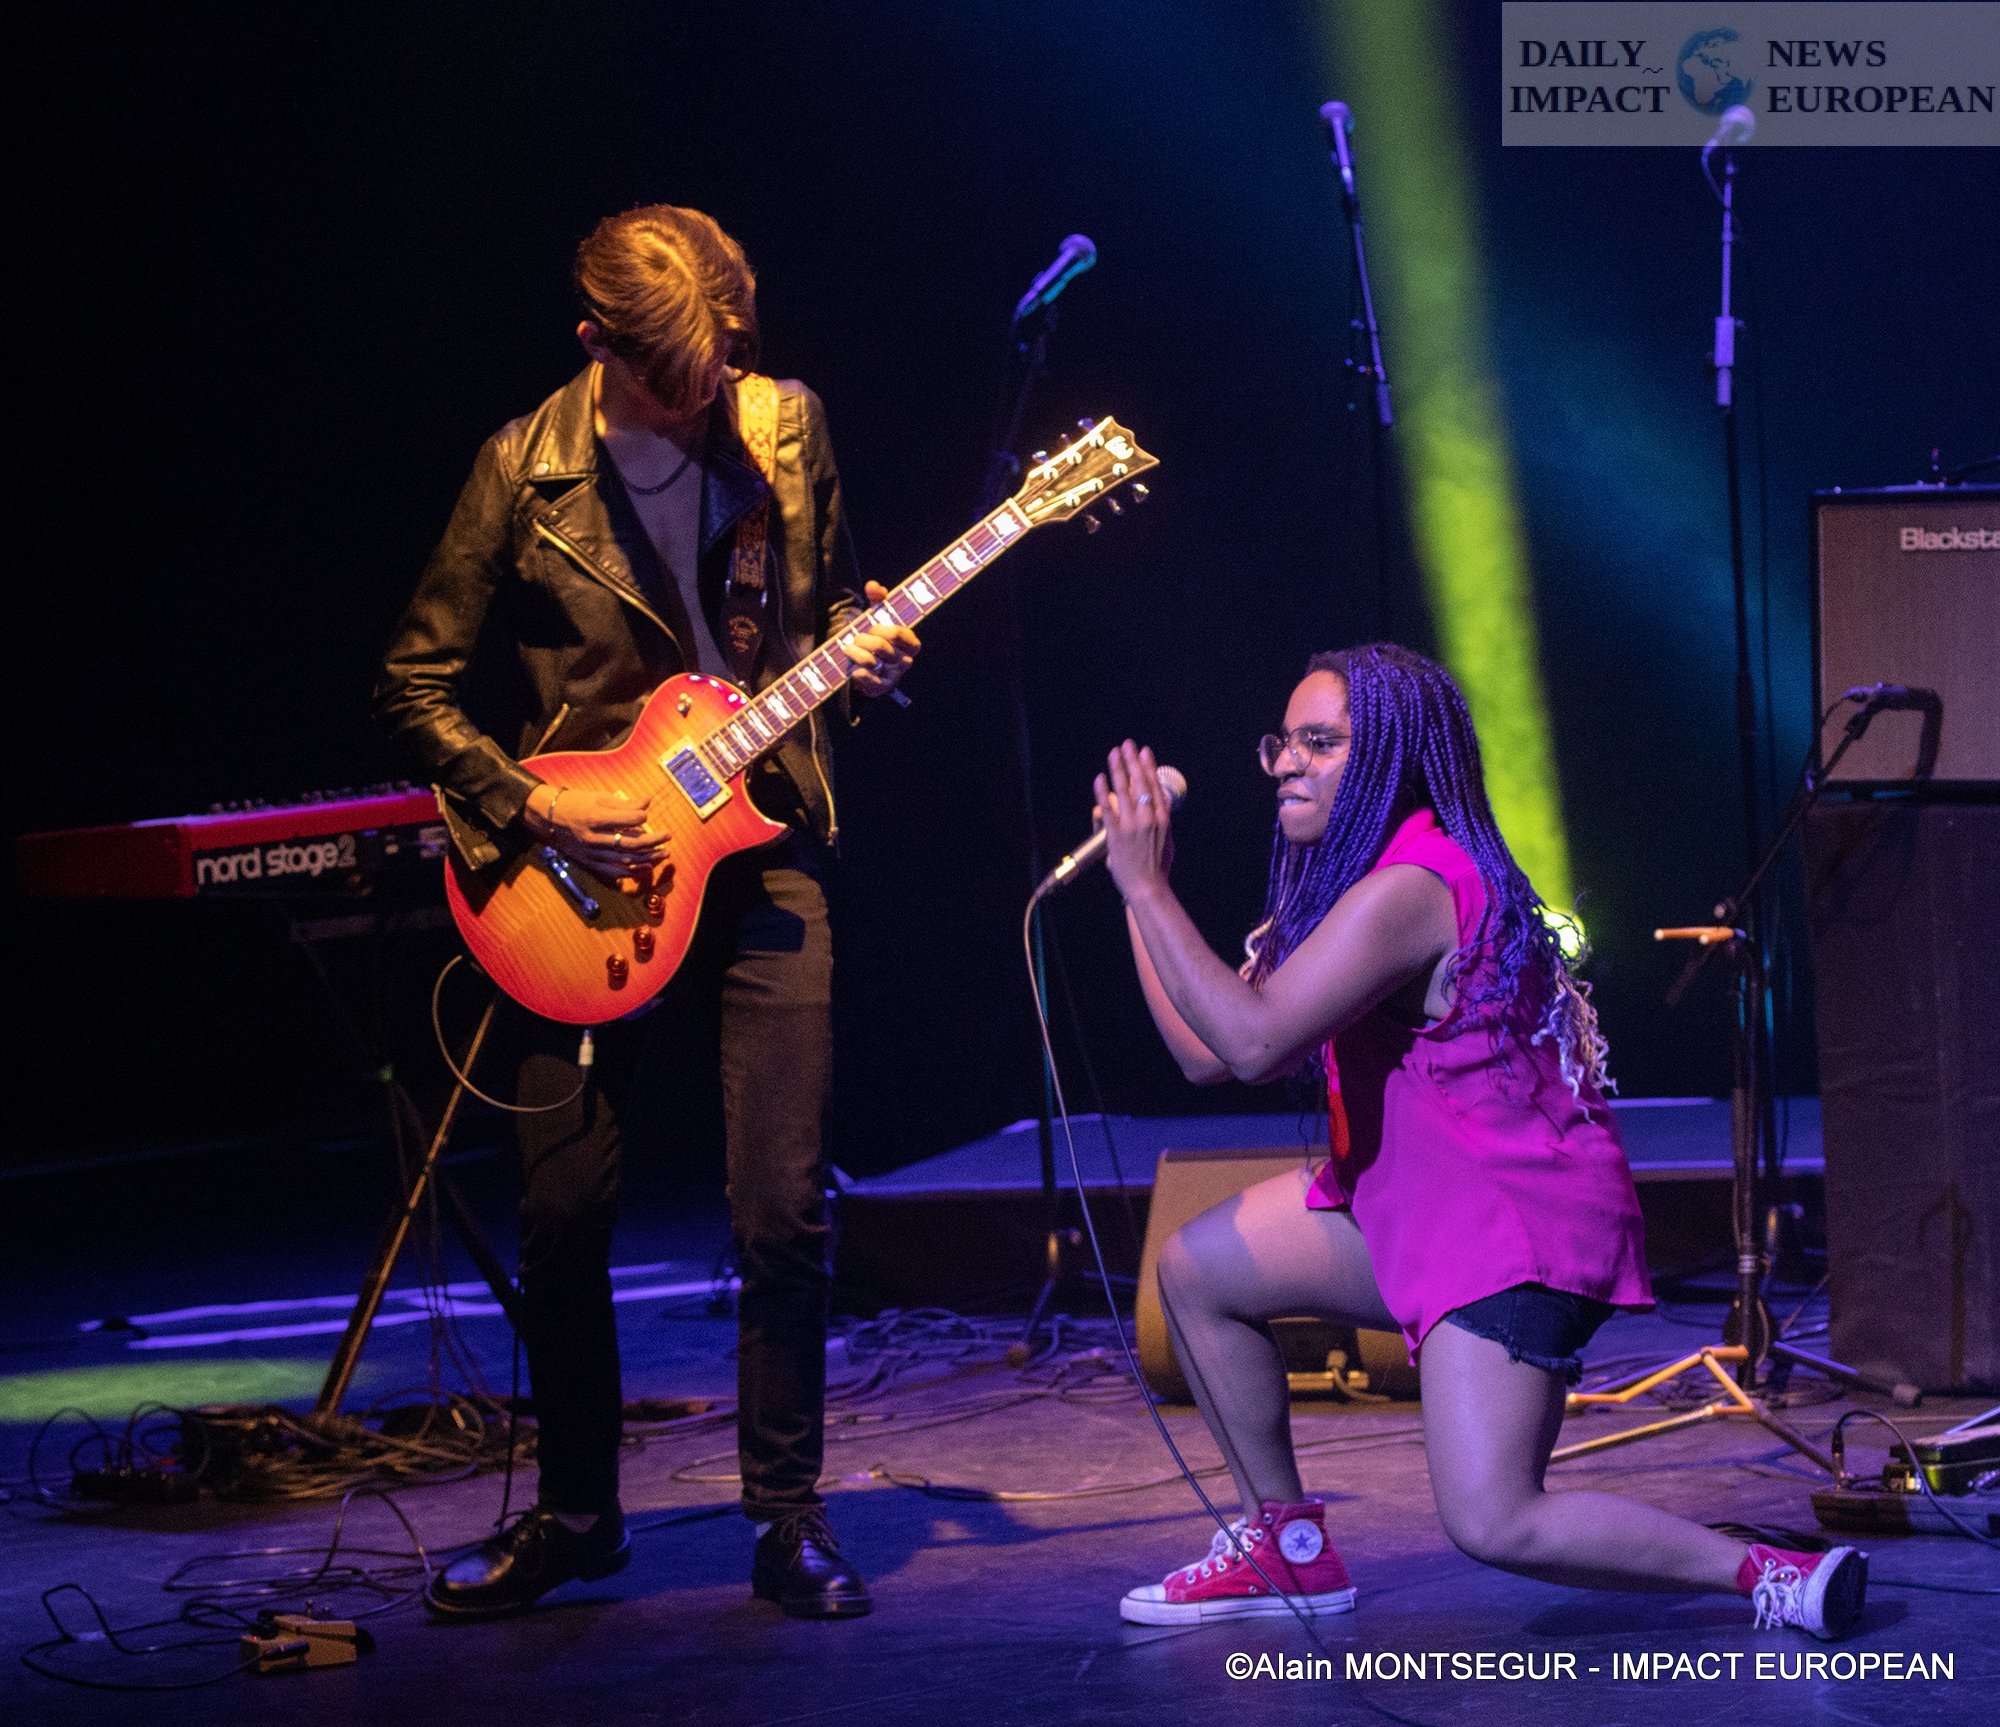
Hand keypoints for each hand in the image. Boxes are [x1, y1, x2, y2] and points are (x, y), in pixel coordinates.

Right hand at [523, 784, 670, 881]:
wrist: (548, 817)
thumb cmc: (575, 803)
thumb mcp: (598, 797)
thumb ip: (624, 804)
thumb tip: (648, 802)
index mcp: (595, 817)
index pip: (627, 820)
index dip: (641, 818)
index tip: (647, 816)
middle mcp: (594, 837)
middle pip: (630, 843)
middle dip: (653, 841)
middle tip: (667, 836)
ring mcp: (592, 852)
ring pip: (625, 860)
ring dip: (648, 858)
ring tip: (663, 854)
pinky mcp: (590, 862)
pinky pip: (614, 871)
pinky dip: (632, 872)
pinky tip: (646, 868)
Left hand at [842, 581, 921, 697]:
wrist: (868, 668)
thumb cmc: (876, 638)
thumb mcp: (879, 617)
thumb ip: (878, 600)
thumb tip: (873, 586)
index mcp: (910, 644)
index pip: (898, 633)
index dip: (882, 628)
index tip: (873, 627)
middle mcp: (904, 661)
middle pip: (880, 645)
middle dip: (863, 639)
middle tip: (856, 638)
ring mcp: (893, 676)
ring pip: (869, 661)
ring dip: (854, 653)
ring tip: (848, 649)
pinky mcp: (879, 688)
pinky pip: (864, 678)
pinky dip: (856, 671)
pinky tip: (853, 668)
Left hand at [1095, 740, 1174, 904]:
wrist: (1148, 887)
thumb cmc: (1158, 867)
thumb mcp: (1168, 841)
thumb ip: (1163, 821)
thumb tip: (1162, 805)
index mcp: (1163, 819)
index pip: (1155, 786)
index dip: (1149, 767)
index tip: (1145, 752)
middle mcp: (1149, 819)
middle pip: (1140, 783)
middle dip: (1133, 761)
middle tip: (1128, 744)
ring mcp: (1132, 826)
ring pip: (1123, 791)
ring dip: (1118, 769)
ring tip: (1114, 753)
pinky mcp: (1116, 835)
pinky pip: (1107, 809)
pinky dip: (1102, 792)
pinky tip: (1099, 778)